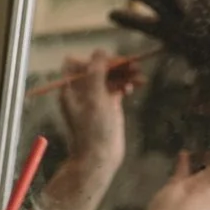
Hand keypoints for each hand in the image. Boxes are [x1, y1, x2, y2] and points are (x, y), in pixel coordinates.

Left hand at [57, 49, 130, 166]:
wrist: (100, 157)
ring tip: (140, 75)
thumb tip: (100, 51)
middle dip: (114, 66)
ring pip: (109, 78)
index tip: (112, 63)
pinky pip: (116, 88)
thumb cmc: (94, 130)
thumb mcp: (95, 99)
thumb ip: (96, 74)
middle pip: (96, 69)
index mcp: (70, 89)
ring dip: (124, 74)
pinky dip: (126, 84)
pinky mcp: (108, 106)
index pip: (77, 63)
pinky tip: (135, 86)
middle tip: (134, 65)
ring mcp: (95, 99)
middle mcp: (81, 92)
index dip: (94, 60)